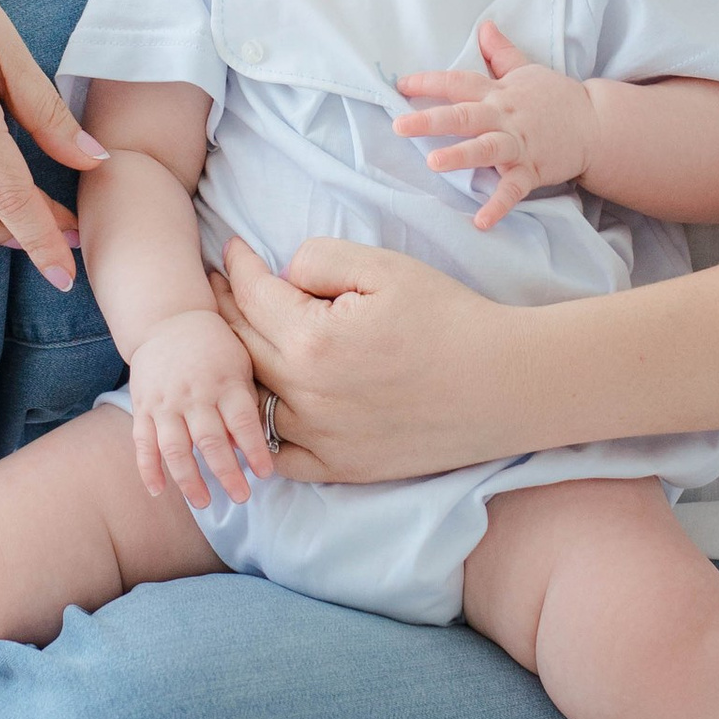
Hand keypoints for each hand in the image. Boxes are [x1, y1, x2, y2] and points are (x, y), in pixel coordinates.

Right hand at [128, 307, 274, 513]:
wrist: (168, 319)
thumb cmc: (215, 346)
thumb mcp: (239, 365)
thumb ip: (245, 402)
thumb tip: (246, 447)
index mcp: (225, 382)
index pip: (243, 422)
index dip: (255, 450)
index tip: (265, 474)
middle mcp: (194, 394)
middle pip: (211, 440)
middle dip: (226, 473)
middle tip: (241, 497)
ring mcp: (165, 402)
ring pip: (175, 448)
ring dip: (189, 479)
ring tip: (203, 503)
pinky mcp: (143, 407)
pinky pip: (143, 442)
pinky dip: (147, 468)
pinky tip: (157, 491)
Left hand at [208, 235, 525, 483]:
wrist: (504, 384)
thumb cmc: (449, 318)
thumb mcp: (384, 267)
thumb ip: (320, 260)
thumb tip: (284, 276)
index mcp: (311, 339)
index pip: (252, 296)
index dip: (236, 267)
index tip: (230, 250)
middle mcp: (306, 395)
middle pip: (242, 347)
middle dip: (224, 309)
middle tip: (214, 288)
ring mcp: (322, 438)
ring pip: (255, 400)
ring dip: (238, 367)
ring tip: (233, 340)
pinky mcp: (343, 467)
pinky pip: (282, 456)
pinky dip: (263, 432)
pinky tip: (260, 409)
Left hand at [392, 19, 594, 229]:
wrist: (596, 124)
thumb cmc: (556, 97)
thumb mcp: (527, 69)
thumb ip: (501, 52)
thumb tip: (485, 26)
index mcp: (498, 93)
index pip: (458, 82)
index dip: (429, 82)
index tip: (401, 85)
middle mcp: (503, 117)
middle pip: (464, 115)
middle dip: (430, 119)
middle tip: (399, 126)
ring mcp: (518, 145)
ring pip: (485, 149)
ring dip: (459, 155)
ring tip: (432, 163)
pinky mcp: (532, 170)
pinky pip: (513, 189)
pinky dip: (498, 205)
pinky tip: (480, 221)